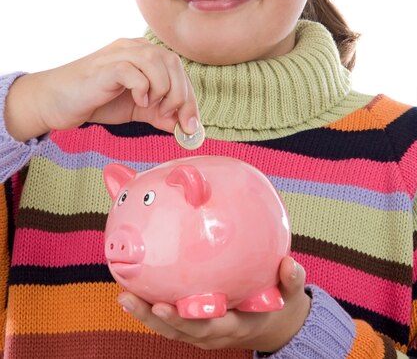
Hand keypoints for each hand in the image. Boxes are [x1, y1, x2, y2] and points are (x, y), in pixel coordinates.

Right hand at [5, 38, 199, 140]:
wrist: (55, 102)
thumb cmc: (95, 101)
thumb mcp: (136, 109)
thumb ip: (159, 113)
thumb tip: (185, 127)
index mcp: (143, 54)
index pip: (177, 68)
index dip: (189, 96)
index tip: (191, 123)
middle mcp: (133, 48)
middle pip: (172, 62)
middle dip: (180, 94)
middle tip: (171, 117)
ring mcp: (119, 54)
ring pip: (157, 61)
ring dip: (164, 90)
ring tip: (152, 108)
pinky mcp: (106, 67)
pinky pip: (135, 71)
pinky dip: (144, 88)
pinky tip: (138, 101)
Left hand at [117, 256, 310, 352]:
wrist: (276, 324)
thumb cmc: (280, 302)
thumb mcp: (290, 293)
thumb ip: (291, 279)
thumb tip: (290, 263)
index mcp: (236, 325)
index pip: (207, 326)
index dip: (184, 319)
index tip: (163, 305)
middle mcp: (215, 334)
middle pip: (180, 331)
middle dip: (153, 318)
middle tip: (129, 298)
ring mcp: (204, 333)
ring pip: (170, 330)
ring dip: (145, 316)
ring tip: (123, 296)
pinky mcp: (196, 326)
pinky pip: (171, 323)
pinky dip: (151, 312)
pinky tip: (134, 293)